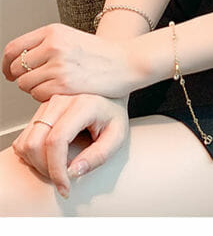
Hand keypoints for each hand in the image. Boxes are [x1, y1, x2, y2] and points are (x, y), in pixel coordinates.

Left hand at [2, 22, 138, 100]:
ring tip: (54, 84)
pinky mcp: (63, 84)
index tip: (10, 72)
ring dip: (35, 88)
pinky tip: (61, 90)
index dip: (7, 64)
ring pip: (25, 84)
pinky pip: (38, 96)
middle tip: (37, 81)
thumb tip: (19, 61)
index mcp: (53, 32)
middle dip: (22, 78)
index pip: (13, 48)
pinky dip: (45, 97)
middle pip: (16, 68)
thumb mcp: (72, 38)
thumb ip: (47, 45)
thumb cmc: (102, 53)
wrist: (126, 62)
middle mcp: (53, 46)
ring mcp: (58, 65)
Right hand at [11, 92, 129, 198]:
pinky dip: (31, 155)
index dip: (56, 169)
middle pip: (35, 143)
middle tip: (62, 178)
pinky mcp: (40, 110)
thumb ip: (99, 155)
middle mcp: (61, 100)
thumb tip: (73, 172)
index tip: (64, 187)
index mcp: (83, 104)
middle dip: (45, 169)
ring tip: (57, 167)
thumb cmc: (113, 115)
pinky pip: (23, 139)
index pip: (57, 140)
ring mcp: (48, 104)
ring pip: (25, 142)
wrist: (110, 96)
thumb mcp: (117, 136)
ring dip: (36, 164)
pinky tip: (49, 157)